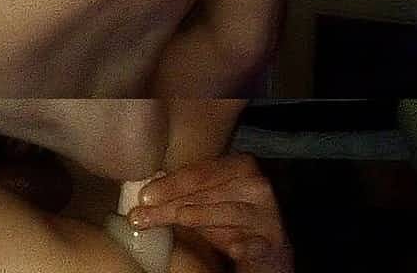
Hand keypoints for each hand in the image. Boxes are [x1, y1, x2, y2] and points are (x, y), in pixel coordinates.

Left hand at [128, 154, 293, 272]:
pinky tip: (235, 249)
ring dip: (201, 217)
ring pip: (231, 213)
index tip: (144, 196)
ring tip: (178, 217)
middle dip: (173, 205)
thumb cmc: (230, 216)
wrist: (267, 242)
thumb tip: (143, 198)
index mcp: (238, 167)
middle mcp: (256, 186)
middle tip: (142, 216)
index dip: (171, 184)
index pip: (200, 173)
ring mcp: (267, 214)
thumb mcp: (206, 200)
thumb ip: (181, 195)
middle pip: (209, 193)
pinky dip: (247, 245)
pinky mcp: (274, 242)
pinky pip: (258, 243)